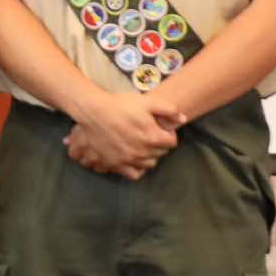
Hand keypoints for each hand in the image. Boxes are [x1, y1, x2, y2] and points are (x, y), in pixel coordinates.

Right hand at [64, 90, 186, 179]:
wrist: (93, 111)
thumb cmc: (120, 105)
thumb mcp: (146, 101)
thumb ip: (168, 109)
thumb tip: (183, 119)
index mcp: (153, 137)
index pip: (172, 142)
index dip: (168, 133)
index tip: (160, 128)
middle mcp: (143, 151)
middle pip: (161, 153)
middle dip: (159, 144)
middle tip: (149, 134)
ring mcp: (130, 159)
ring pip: (150, 164)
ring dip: (150, 155)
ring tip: (142, 145)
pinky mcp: (117, 164)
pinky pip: (134, 174)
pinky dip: (138, 169)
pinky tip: (135, 159)